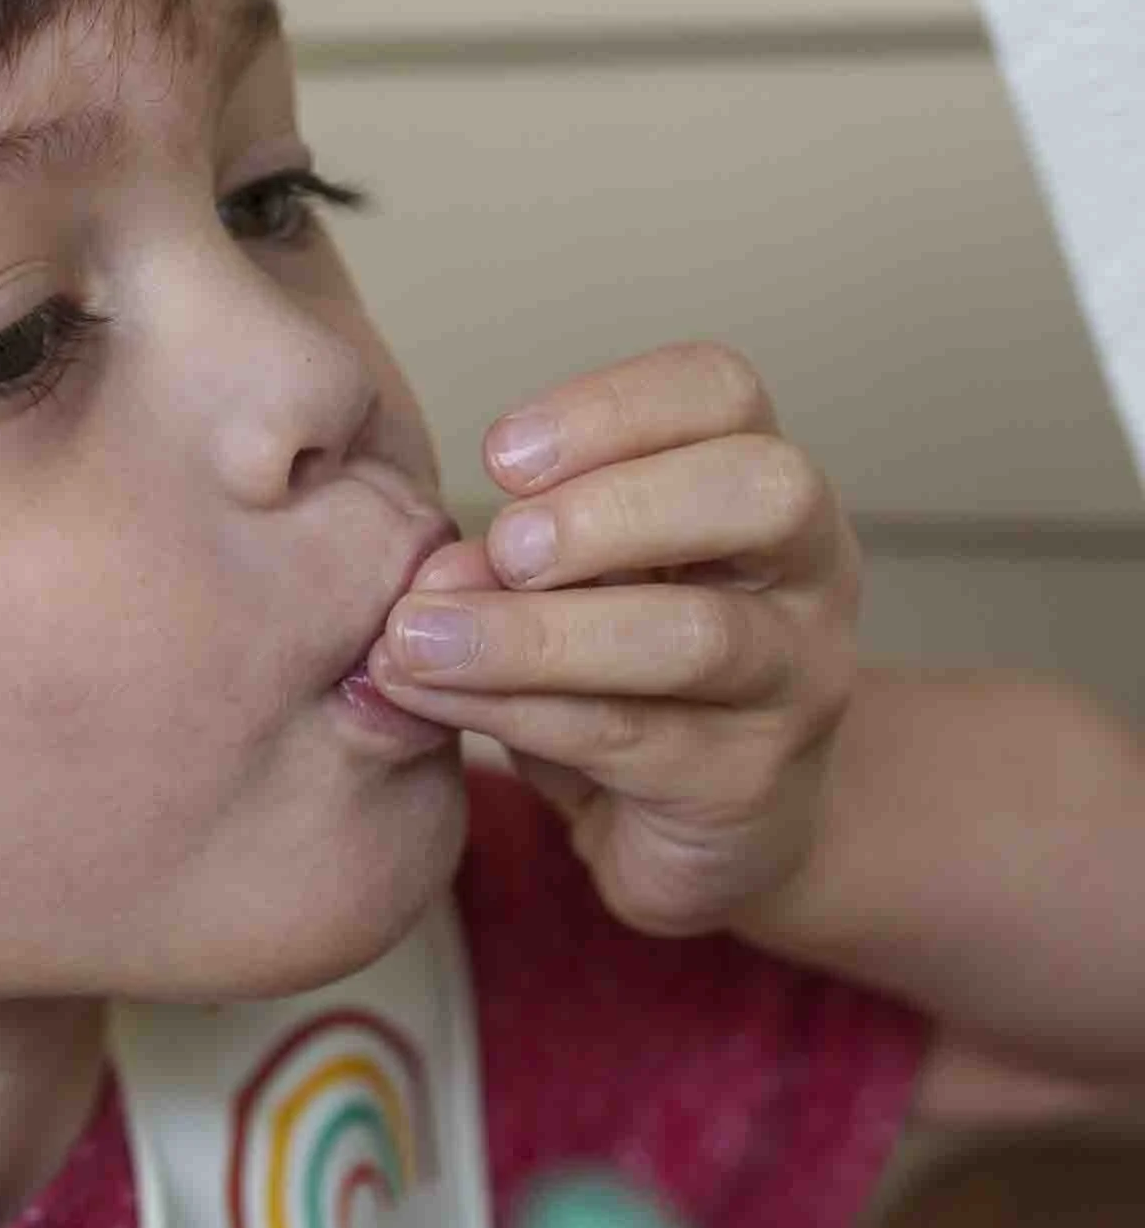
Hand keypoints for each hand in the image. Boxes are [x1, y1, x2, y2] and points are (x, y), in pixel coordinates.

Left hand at [368, 342, 862, 937]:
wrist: (706, 835)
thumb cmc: (628, 677)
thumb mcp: (566, 592)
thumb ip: (508, 563)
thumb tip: (436, 574)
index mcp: (757, 484)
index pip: (722, 392)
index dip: (611, 405)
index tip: (499, 455)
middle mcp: (809, 569)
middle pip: (764, 489)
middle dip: (616, 506)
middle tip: (503, 547)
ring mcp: (798, 679)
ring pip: (695, 635)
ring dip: (536, 631)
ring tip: (418, 636)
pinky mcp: (750, 783)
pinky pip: (632, 737)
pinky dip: (516, 709)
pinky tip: (431, 696)